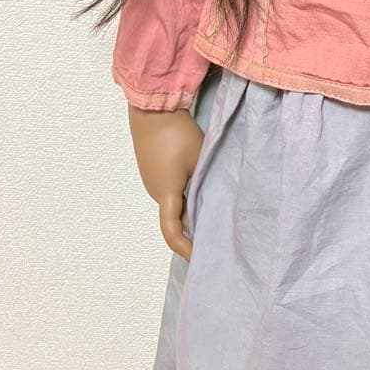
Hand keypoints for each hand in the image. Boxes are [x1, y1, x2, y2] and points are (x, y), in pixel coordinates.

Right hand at [127, 105, 205, 260]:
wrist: (152, 110)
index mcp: (166, 194)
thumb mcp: (199, 159)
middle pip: (175, 219)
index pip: (172, 232)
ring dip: (190, 210)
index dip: (185, 249)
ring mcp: (152, 180)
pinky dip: (184, 196)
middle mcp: (155, 192)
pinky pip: (170, 190)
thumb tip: (213, 201)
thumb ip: (205, 182)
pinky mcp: (153, 170)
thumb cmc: (177, 135)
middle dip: (194, 229)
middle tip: (217, 234)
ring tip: (214, 211)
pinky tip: (201, 188)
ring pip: (174, 203)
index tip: (199, 259)